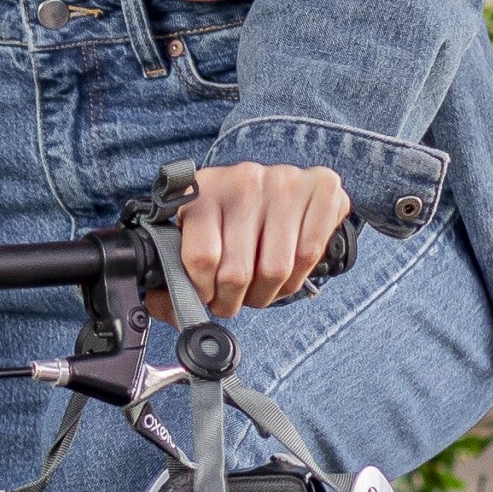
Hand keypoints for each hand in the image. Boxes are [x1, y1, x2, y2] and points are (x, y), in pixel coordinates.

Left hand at [178, 159, 349, 316]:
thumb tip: (171, 312)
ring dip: (266, 295)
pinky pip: (309, 256)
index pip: (201, 257)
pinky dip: (297, 279)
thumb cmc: (234, 214)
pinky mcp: (322, 187)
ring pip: (275, 270)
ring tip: (258, 291)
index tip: (206, 297)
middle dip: (233, 300)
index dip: (202, 290)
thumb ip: (175, 268)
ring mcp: (284, 182)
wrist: (284, 181)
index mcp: (203, 188)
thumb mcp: (197, 231)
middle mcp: (244, 180)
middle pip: (237, 272)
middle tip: (232, 301)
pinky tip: (286, 276)